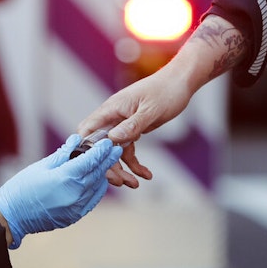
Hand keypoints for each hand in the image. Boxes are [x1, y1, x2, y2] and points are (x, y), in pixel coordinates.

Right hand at [0, 134, 121, 248]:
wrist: (11, 216)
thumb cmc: (22, 188)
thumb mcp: (42, 166)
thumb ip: (63, 154)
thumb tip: (76, 140)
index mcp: (66, 178)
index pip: (90, 161)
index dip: (101, 151)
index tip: (109, 142)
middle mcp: (75, 193)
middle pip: (97, 173)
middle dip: (107, 160)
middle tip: (116, 149)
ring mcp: (76, 207)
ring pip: (97, 187)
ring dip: (103, 174)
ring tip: (107, 163)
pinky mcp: (74, 216)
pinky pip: (91, 200)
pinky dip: (96, 189)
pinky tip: (97, 181)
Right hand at [79, 15, 247, 187]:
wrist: (181, 82)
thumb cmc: (166, 91)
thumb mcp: (151, 110)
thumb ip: (132, 125)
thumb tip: (112, 139)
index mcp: (111, 109)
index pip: (87, 131)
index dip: (85, 150)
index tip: (93, 168)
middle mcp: (112, 117)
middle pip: (101, 147)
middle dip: (108, 166)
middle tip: (121, 182)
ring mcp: (122, 124)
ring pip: (114, 152)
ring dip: (123, 169)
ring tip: (135, 184)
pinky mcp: (132, 129)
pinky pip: (128, 150)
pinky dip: (135, 163)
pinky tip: (146, 174)